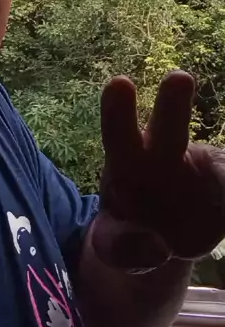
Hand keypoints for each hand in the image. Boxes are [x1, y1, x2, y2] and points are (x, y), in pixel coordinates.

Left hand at [91, 71, 224, 272]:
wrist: (163, 235)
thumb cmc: (130, 225)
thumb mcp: (113, 243)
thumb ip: (120, 248)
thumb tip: (157, 248)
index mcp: (127, 158)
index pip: (118, 129)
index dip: (117, 108)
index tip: (119, 81)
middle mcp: (165, 155)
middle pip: (167, 129)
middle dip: (172, 104)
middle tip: (179, 78)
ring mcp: (201, 172)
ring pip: (217, 165)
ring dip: (223, 170)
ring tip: (215, 159)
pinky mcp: (223, 189)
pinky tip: (224, 205)